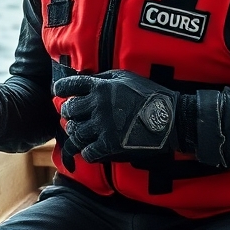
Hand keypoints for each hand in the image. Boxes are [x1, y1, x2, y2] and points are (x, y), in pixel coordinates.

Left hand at [53, 69, 178, 170]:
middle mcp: (98, 105)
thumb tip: (85, 79)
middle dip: (70, 113)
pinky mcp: (110, 144)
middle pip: (69, 110)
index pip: (69, 86)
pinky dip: (88, 152)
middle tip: (75, 116)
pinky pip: (88, 151)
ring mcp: (103, 126)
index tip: (59, 93)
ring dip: (77, 134)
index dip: (61, 89)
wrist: (171, 118)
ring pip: (75, 132)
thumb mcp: (126, 77)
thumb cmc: (151, 94)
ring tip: (82, 133)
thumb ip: (103, 78)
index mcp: (100, 87)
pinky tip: (93, 149)